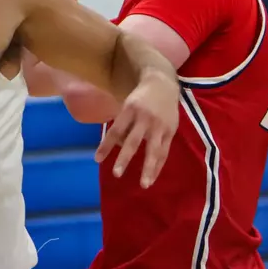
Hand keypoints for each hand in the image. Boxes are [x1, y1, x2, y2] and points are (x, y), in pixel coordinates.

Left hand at [94, 71, 178, 188]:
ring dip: (148, 168)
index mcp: (130, 109)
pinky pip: (164, 151)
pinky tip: (153, 177)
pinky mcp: (171, 131)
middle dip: (125, 158)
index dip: (106, 145)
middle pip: (133, 141)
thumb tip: (117, 146)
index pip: (115, 130)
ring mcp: (159, 125)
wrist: (163, 84)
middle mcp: (144, 118)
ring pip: (153, 150)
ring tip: (144, 184)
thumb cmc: (140, 98)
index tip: (97, 159)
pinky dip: (158, 165)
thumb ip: (123, 124)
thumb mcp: (127, 105)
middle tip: (116, 174)